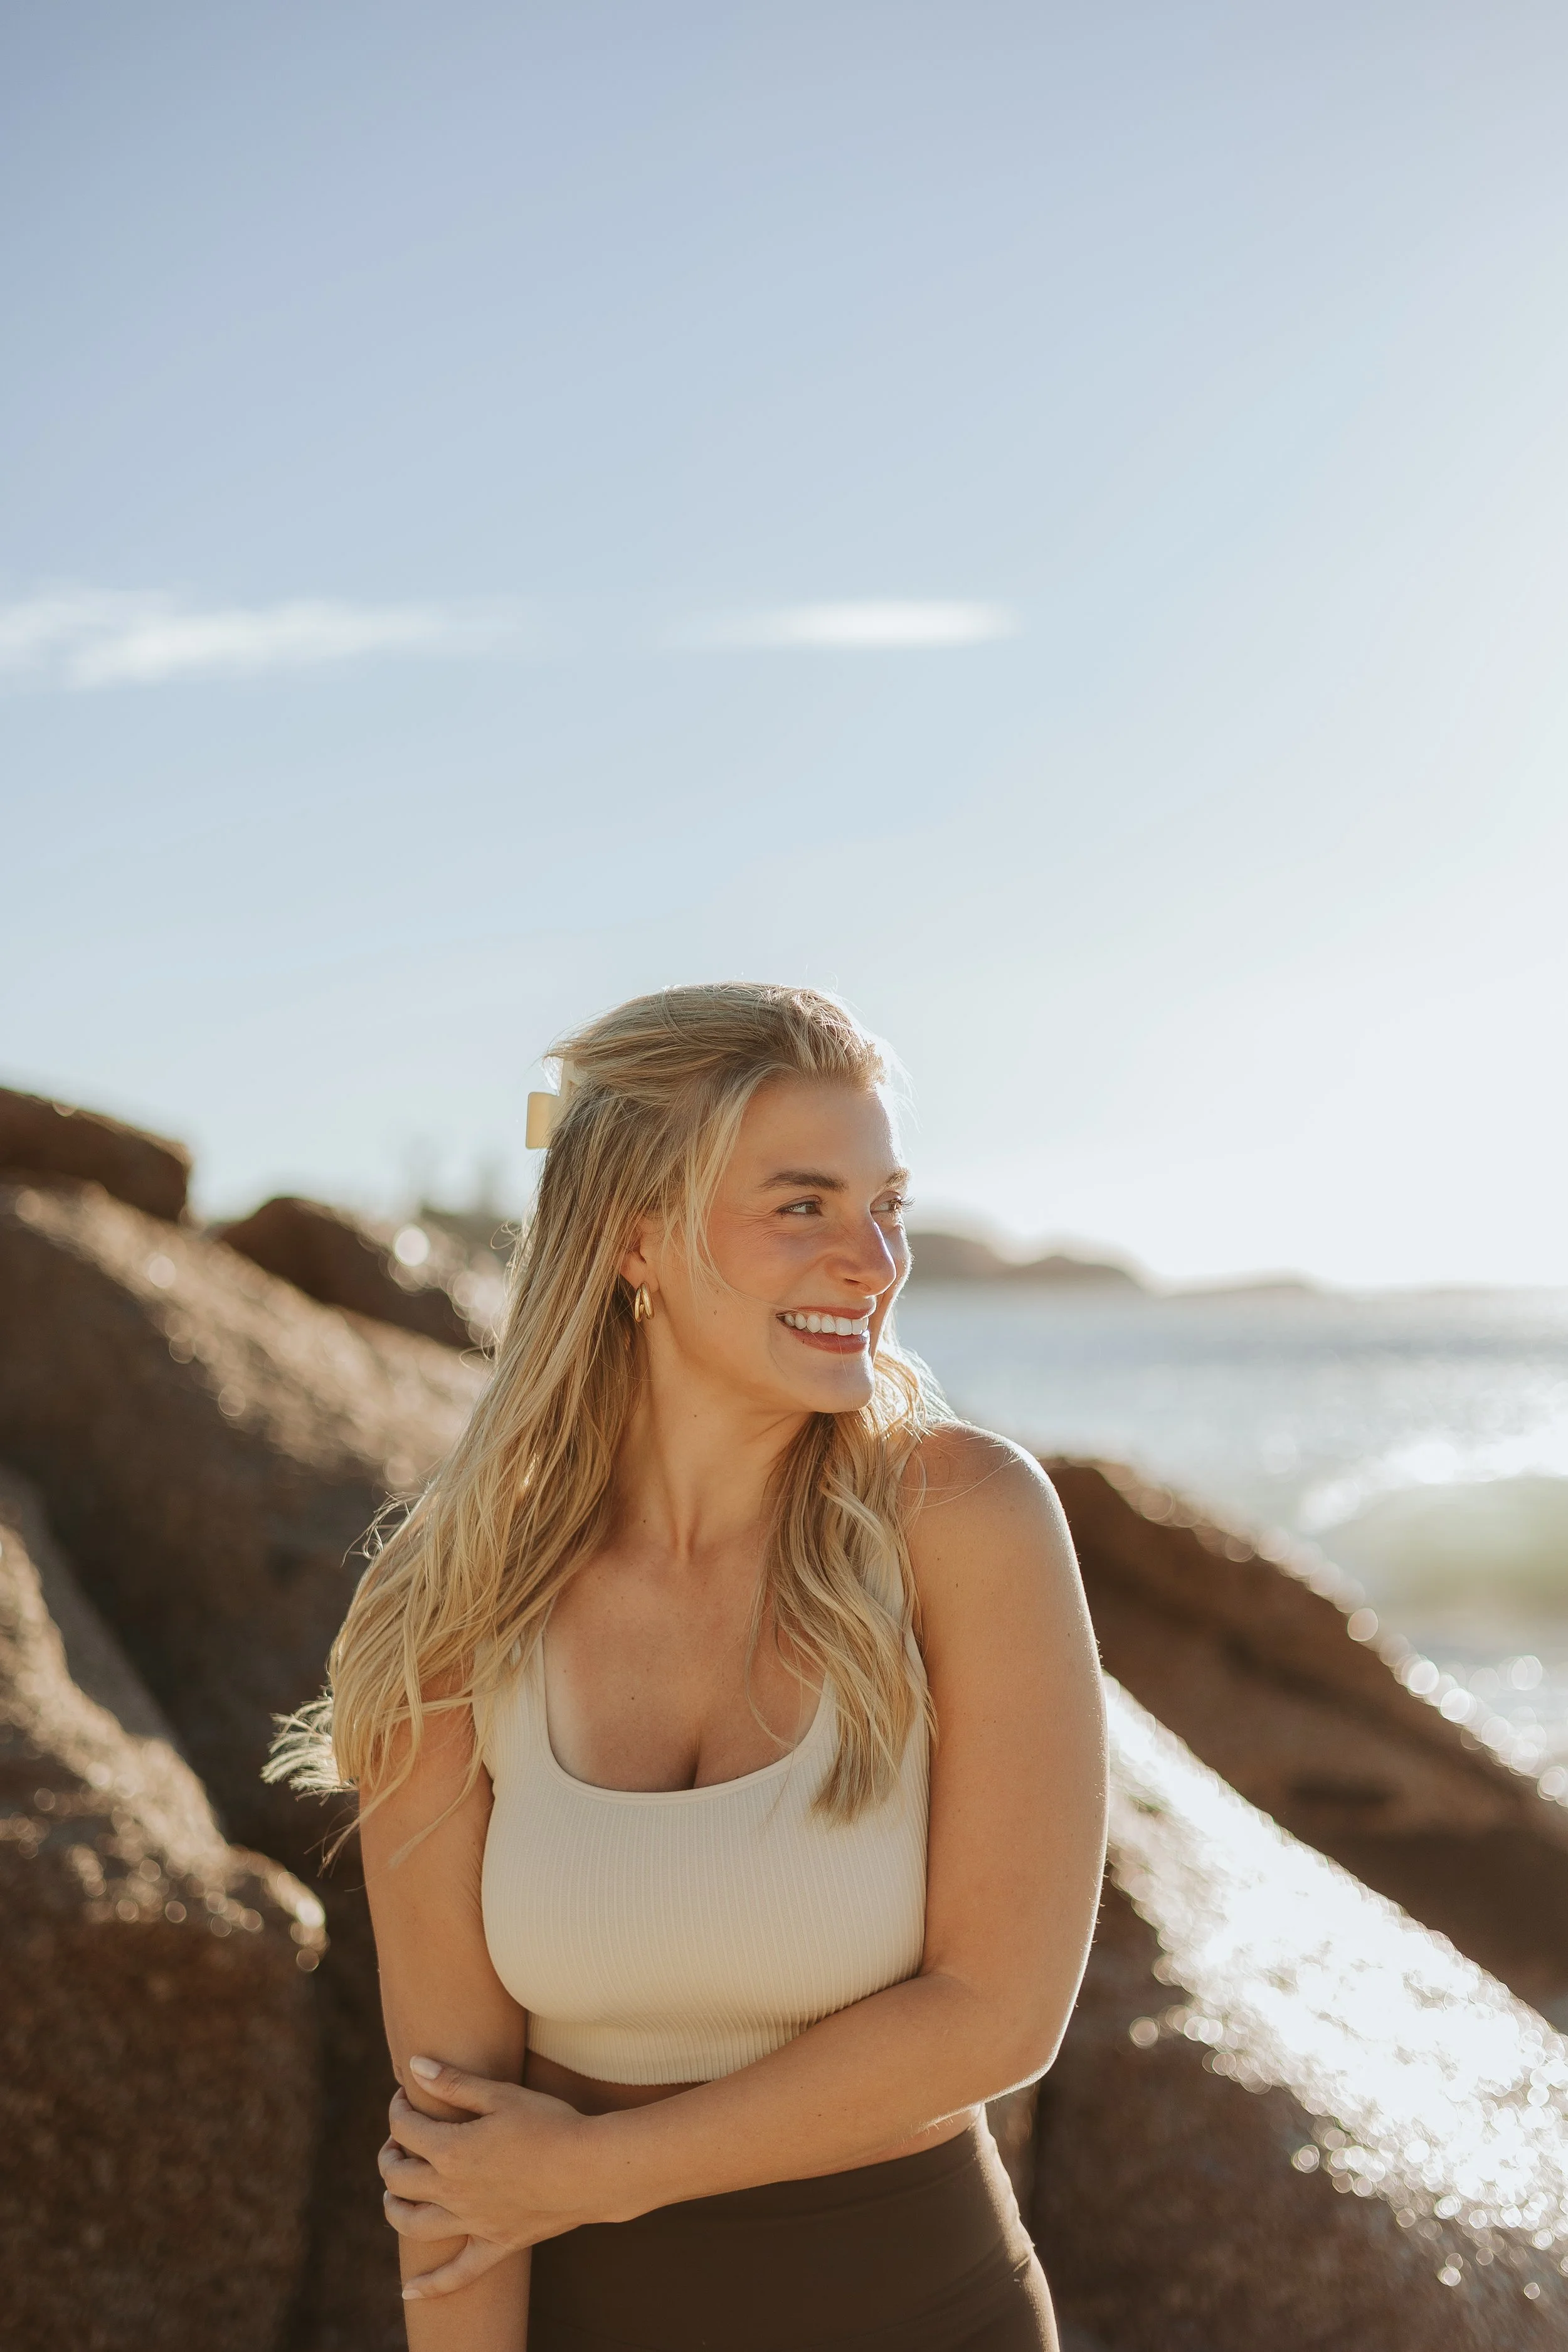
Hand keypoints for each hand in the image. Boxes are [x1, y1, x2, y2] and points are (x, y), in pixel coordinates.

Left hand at [380, 2060, 608, 2300]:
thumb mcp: (501, 2095)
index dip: (399, 2109)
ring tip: (393, 2195)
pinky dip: (430, 2285)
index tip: (405, 2096)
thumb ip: (454, 2083)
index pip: (405, 2129)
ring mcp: (473, 2223)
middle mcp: (453, 2192)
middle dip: (390, 2156)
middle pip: (399, 2179)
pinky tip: (410, 2290)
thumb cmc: (549, 2123)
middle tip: (397, 2142)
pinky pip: (456, 2274)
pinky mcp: (496, 2244)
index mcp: (451, 2151)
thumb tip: (414, 2066)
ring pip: (413, 2225)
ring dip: (394, 2208)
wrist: (591, 2168)